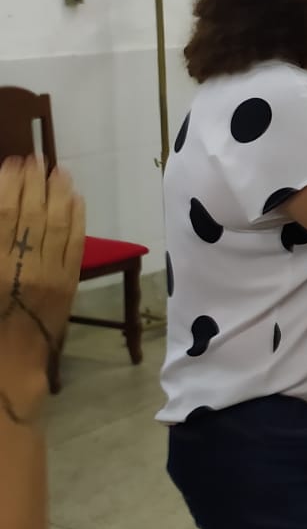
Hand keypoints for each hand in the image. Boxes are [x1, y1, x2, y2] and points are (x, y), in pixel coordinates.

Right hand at [0, 158, 85, 403]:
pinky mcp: (68, 286)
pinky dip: (77, 218)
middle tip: (35, 158)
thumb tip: (2, 213)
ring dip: (60, 193)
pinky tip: (76, 200)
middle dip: (35, 182)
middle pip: (33, 212)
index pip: (4, 214)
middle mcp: (24, 266)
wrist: (4, 370)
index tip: (11, 163)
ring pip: (59, 224)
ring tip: (58, 170)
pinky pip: (76, 244)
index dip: (10, 185)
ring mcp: (51, 276)